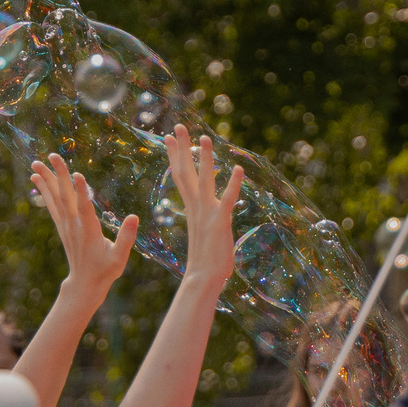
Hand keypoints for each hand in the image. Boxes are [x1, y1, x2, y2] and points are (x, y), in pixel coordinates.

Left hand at [31, 154, 135, 305]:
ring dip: (46, 180)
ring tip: (36, 163)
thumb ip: (126, 238)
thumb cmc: (105, 270)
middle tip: (52, 156)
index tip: (77, 174)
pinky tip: (37, 179)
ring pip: (54, 199)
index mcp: (89, 231)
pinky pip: (51, 205)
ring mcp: (66, 225)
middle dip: (59, 175)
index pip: (85, 209)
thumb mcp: (119, 258)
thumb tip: (134, 217)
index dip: (81, 192)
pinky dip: (44, 191)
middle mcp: (74, 226)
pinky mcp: (62, 226)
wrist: (84, 283)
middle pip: (65, 197)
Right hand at [162, 128, 242, 287]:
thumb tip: (202, 219)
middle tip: (178, 127)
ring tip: (205, 137)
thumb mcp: (202, 233)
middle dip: (182, 149)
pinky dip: (233, 184)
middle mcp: (197, 207)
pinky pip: (227, 199)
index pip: (180, 176)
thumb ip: (203, 221)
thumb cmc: (205, 262)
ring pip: (205, 180)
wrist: (203, 279)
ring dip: (206, 159)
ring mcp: (207, 213)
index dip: (175, 156)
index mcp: (192, 208)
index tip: (169, 138)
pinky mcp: (220, 222)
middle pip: (186, 172)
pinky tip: (238, 169)